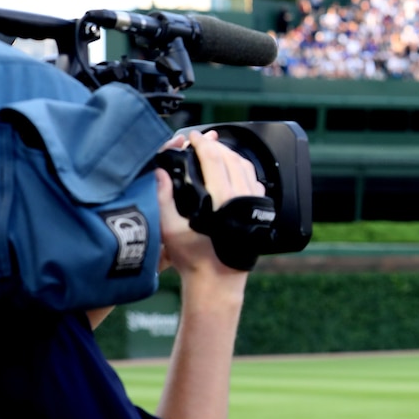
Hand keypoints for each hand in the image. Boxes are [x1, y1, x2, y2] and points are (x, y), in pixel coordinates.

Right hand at [155, 130, 263, 280]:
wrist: (218, 280)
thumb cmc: (195, 258)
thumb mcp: (171, 229)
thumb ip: (163, 198)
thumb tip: (160, 173)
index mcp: (222, 198)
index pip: (213, 158)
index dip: (201, 143)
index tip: (192, 137)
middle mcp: (241, 197)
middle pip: (230, 158)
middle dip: (214, 145)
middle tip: (200, 141)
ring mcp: (253, 203)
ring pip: (244, 166)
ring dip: (229, 154)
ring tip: (214, 150)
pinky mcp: (259, 210)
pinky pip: (253, 180)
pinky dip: (242, 168)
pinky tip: (232, 168)